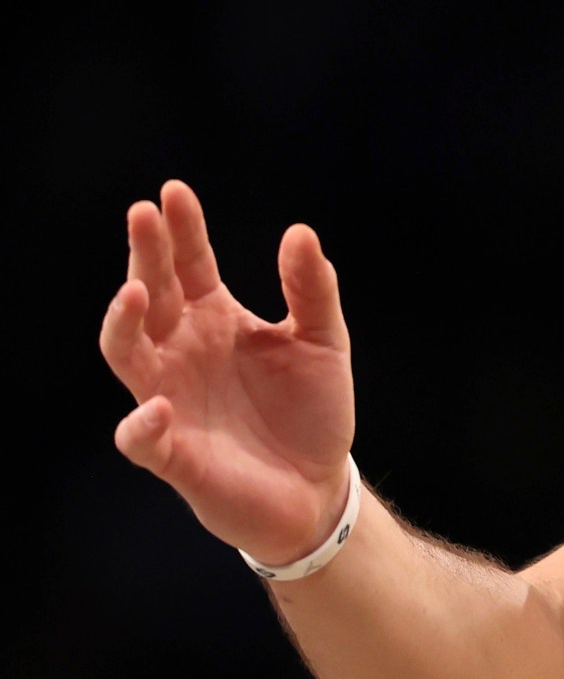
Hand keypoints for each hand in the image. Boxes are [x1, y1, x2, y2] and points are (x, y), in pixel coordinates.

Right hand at [100, 181, 357, 567]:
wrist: (319, 486)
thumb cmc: (312, 410)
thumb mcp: (324, 341)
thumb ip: (312, 290)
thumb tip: (299, 232)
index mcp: (216, 321)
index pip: (190, 266)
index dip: (181, 231)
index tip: (173, 192)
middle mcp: (183, 354)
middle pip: (153, 297)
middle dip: (146, 257)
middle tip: (144, 215)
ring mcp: (173, 401)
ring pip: (128, 357)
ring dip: (124, 325)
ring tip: (135, 292)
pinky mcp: (176, 455)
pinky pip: (143, 438)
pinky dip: (142, 424)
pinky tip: (158, 406)